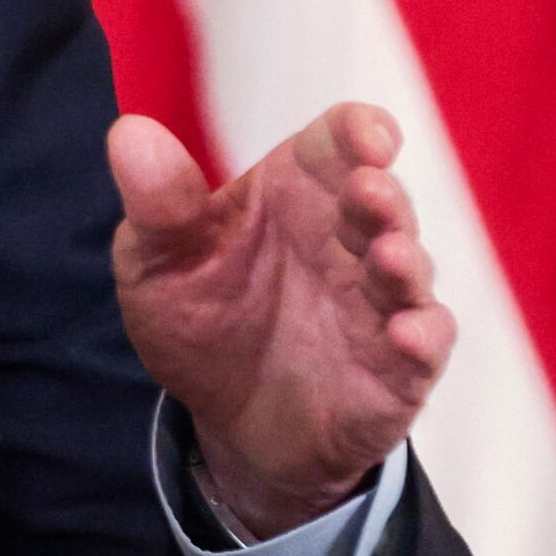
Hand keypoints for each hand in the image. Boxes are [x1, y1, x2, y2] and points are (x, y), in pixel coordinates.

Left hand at [107, 104, 453, 543]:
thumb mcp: (159, 264)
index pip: (341, 141)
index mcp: (297, 193)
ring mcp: (380, 302)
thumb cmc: (202, 322)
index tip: (366, 138)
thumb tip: (129, 132)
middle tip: (367, 191)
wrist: (229, 424)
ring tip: (388, 256)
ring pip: (410, 269)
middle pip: (383, 201)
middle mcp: (349, 239)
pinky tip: (405, 335)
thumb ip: (157, 204)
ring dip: (405, 260)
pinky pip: (426, 345)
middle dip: (382, 195)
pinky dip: (423, 337)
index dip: (361, 130)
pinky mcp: (399, 366)